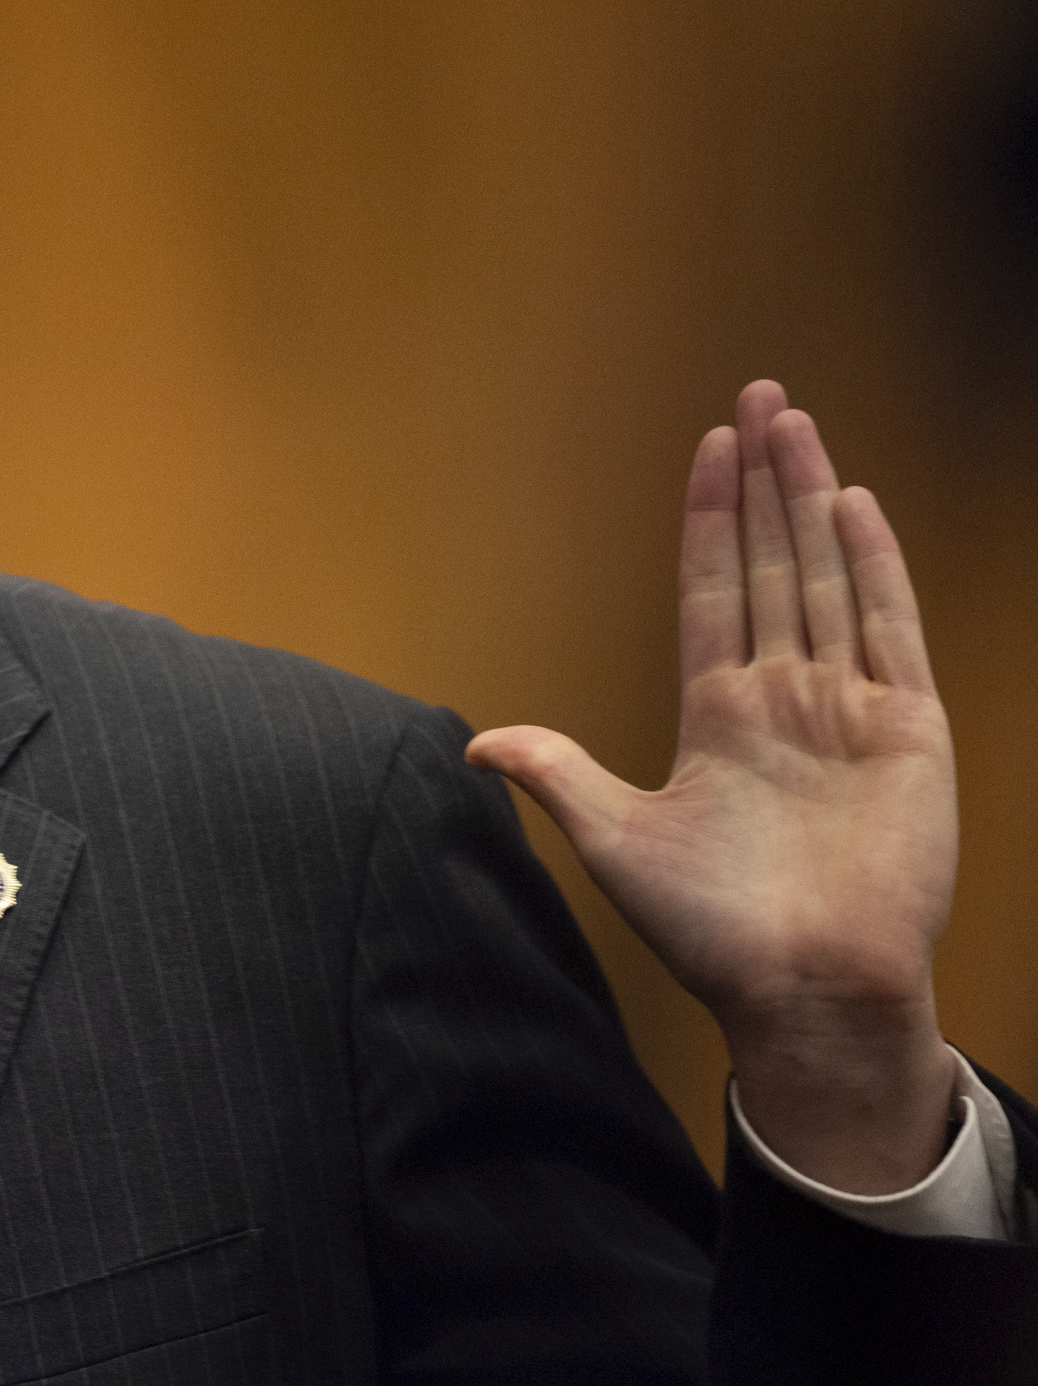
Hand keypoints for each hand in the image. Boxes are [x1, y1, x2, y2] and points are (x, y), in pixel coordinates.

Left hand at [467, 380, 959, 1194]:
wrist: (801, 990)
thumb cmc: (713, 932)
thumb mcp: (617, 841)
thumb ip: (560, 775)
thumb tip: (478, 741)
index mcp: (720, 718)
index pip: (714, 591)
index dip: (711, 521)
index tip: (707, 448)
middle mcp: (786, 700)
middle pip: (776, 563)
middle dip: (765, 480)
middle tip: (760, 394)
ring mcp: (848, 709)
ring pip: (829, 576)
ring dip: (813, 498)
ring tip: (798, 422)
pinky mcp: (907, 731)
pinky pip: (889, 630)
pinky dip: (875, 566)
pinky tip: (856, 505)